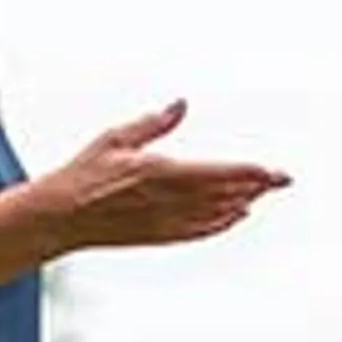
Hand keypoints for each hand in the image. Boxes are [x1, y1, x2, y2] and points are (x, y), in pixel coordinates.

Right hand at [43, 100, 289, 249]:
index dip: (251, 172)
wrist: (60, 217)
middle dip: (256, 186)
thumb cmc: (83, 175)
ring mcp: (166, 222)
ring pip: (217, 214)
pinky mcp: (159, 237)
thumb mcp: (115, 138)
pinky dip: (222, 223)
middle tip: (281, 179)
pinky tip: (235, 216)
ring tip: (263, 193)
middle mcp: (168, 201)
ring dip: (243, 203)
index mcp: (160, 173)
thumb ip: (153, 123)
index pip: (218, 172)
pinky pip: (200, 232)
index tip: (274, 171)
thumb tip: (180, 104)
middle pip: (225, 195)